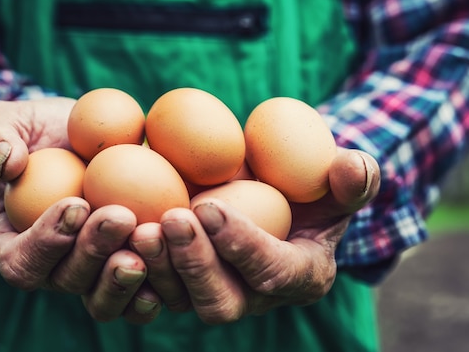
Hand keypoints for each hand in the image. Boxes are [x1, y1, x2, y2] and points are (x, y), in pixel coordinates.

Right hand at [0, 98, 161, 323]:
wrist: (80, 137)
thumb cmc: (36, 132)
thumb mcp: (5, 123)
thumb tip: (7, 163)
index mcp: (14, 245)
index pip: (22, 262)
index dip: (46, 242)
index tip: (75, 204)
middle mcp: (53, 268)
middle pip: (68, 280)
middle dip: (94, 251)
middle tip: (121, 216)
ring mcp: (92, 272)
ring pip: (105, 296)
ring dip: (127, 274)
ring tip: (149, 238)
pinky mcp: (127, 264)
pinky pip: (140, 292)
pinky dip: (159, 283)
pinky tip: (178, 259)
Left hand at [130, 148, 379, 323]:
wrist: (273, 190)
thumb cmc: (311, 185)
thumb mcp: (341, 176)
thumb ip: (354, 175)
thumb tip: (349, 166)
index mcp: (301, 276)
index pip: (274, 273)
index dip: (243, 245)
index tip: (211, 205)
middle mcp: (256, 297)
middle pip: (221, 301)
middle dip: (194, 264)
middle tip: (170, 219)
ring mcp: (214, 293)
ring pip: (179, 300)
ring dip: (157, 267)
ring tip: (138, 226)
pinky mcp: (181, 283)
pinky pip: (151, 290)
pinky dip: (131, 269)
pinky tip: (113, 236)